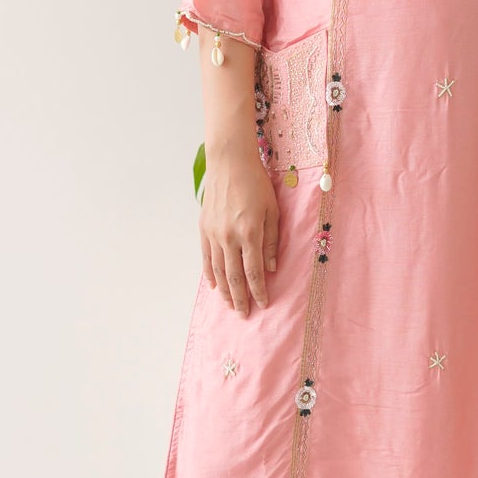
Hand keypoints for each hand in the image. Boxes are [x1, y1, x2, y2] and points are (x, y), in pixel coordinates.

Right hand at [200, 144, 278, 317]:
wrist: (229, 163)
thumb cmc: (257, 184)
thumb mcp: (272, 210)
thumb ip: (272, 240)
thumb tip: (271, 267)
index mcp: (249, 232)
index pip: (254, 271)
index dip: (259, 290)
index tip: (263, 304)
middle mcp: (229, 237)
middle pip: (234, 276)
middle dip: (240, 298)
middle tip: (244, 314)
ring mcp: (214, 234)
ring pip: (219, 270)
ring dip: (225, 290)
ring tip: (231, 305)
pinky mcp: (204, 228)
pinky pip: (206, 257)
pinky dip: (210, 274)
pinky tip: (214, 285)